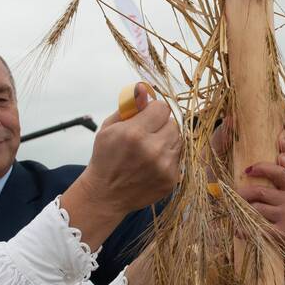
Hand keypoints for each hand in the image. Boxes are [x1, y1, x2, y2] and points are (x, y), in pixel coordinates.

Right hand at [80, 82, 181, 212]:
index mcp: (134, 134)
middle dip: (161, 125)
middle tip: (147, 134)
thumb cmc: (105, 158)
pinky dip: (168, 157)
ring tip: (150, 149)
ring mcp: (164, 167)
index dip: (153, 110)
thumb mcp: (109, 128)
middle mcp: (152, 150)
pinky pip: (179, 157)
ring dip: (166, 140)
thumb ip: (128, 107)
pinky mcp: (171, 179)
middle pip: (173, 123)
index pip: (162, 108)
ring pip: (178, 139)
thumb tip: (143, 88)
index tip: (145, 118)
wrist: (105, 195)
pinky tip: (152, 163)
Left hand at [208, 102, 284, 185]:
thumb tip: (232, 118)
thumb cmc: (217, 155)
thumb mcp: (218, 143)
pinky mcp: (277, 177)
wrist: (212, 180)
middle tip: (280, 146)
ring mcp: (276, 158)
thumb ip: (225, 132)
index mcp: (262, 129)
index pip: (282, 119)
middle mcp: (273, 142)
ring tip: (283, 164)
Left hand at [237, 162, 284, 284]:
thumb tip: (257, 188)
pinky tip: (240, 231)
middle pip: (260, 192)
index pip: (279, 173)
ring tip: (237, 214)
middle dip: (243, 193)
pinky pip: (257, 228)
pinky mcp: (282, 233)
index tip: (248, 170)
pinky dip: (245, 230)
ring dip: (243, 212)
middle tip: (235, 196)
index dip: (262, 168)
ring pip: (256, 209)